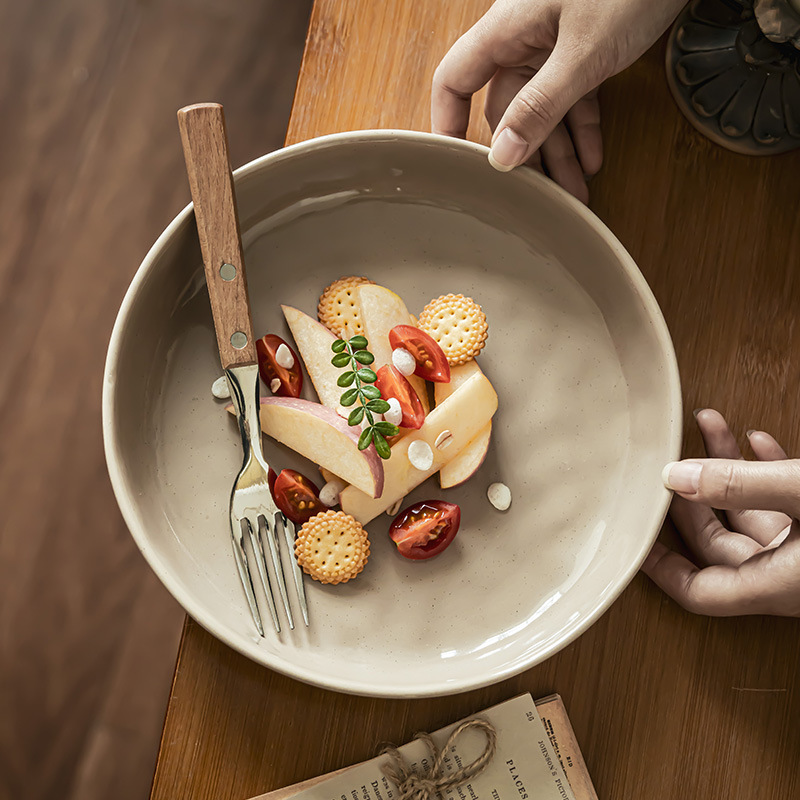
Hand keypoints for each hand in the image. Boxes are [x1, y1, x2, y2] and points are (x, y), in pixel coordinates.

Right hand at [431, 0, 684, 202]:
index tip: (458, 169)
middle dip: (522, 153)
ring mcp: (555, 42)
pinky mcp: (586, 46)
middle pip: (505, 107)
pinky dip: (581, 126)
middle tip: (532, 197)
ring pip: (542, 108)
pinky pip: (573, 96)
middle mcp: (524, 37)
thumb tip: (502, 156)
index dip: (449, 125)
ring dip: (558, 150)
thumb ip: (540, 106)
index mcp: (507, 29)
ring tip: (573, 192)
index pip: (455, 81)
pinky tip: (591, 159)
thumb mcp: (584, 53)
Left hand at [643, 409, 799, 616]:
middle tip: (670, 459)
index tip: (630, 538)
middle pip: (718, 543)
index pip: (698, 591)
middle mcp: (787, 576)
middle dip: (692, 494)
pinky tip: (756, 441)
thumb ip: (740, 486)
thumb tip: (677, 476)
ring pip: (751, 515)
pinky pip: (784, 506)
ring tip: (711, 427)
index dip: (658, 567)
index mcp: (775, 585)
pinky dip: (767, 475)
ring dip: (732, 471)